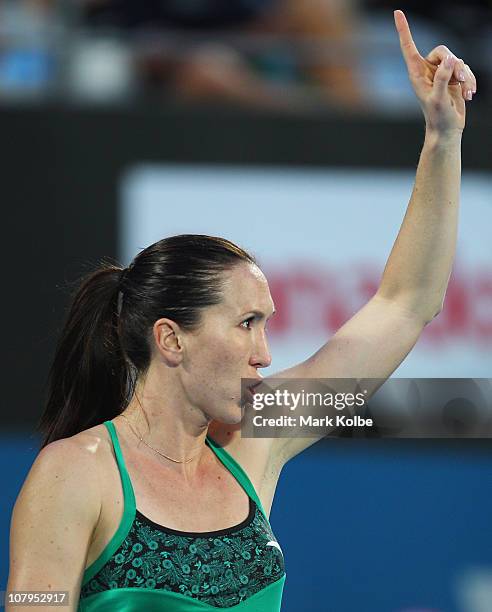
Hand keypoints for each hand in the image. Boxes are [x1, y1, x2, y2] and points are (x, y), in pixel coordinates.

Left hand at [394, 9, 475, 134]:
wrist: (447, 130)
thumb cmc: (438, 118)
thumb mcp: (439, 100)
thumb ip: (443, 79)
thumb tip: (450, 60)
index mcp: (416, 75)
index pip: (409, 48)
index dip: (404, 30)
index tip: (397, 12)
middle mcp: (427, 71)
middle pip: (443, 51)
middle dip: (455, 63)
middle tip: (460, 79)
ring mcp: (441, 74)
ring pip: (457, 60)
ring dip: (465, 76)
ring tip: (465, 94)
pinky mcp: (453, 78)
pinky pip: (465, 69)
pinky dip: (469, 81)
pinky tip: (469, 96)